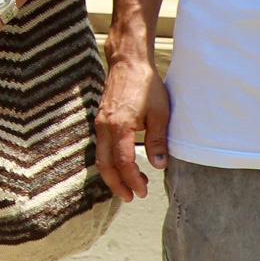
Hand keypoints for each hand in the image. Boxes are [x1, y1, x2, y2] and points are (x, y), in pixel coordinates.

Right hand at [95, 47, 170, 200]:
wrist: (127, 63)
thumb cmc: (145, 85)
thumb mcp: (160, 113)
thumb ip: (158, 141)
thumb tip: (159, 165)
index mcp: (119, 127)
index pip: (123, 163)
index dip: (132, 180)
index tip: (142, 192)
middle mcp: (104, 127)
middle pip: (105, 165)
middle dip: (116, 185)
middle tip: (130, 198)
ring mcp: (99, 124)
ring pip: (100, 157)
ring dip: (112, 175)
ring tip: (127, 186)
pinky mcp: (100, 120)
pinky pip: (100, 147)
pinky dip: (109, 162)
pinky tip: (121, 165)